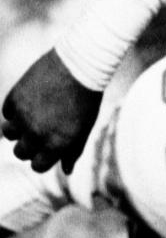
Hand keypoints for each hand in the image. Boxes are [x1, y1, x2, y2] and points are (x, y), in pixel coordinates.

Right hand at [1, 49, 101, 172]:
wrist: (80, 66)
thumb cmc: (87, 98)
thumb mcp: (85, 128)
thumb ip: (73, 151)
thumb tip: (66, 171)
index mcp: (57, 145)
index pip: (37, 166)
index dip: (41, 159)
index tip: (45, 150)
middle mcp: (37, 134)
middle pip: (21, 153)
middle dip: (29, 146)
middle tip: (39, 132)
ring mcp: (23, 117)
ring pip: (9, 134)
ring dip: (18, 129)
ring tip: (33, 117)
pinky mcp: (14, 99)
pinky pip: (7, 114)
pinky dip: (15, 111)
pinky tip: (30, 101)